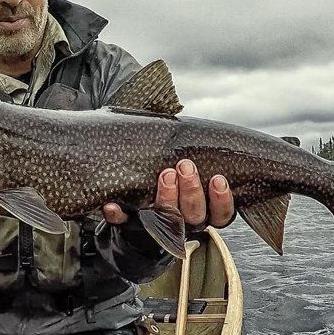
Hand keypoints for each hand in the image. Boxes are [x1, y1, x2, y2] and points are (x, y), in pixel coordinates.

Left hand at [103, 159, 234, 229]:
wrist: (136, 199)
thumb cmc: (169, 170)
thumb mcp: (184, 160)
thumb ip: (192, 148)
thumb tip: (177, 109)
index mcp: (204, 209)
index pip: (221, 213)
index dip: (222, 199)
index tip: (217, 178)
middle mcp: (185, 220)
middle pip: (195, 215)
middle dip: (191, 190)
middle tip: (184, 166)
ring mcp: (159, 225)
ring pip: (169, 220)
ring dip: (167, 197)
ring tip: (165, 174)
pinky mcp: (131, 224)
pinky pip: (124, 223)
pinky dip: (118, 214)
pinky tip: (112, 205)